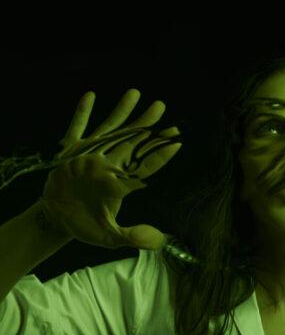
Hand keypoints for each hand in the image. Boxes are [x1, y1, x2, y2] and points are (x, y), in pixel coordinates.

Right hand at [41, 89, 181, 249]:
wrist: (58, 220)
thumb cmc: (87, 226)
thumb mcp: (110, 236)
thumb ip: (133, 237)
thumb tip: (159, 242)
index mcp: (121, 182)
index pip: (145, 165)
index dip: (160, 154)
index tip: (177, 141)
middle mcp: (109, 164)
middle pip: (132, 141)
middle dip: (146, 124)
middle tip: (161, 106)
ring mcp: (90, 156)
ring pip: (109, 129)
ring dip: (122, 112)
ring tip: (135, 93)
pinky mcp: (69, 154)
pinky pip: (76, 129)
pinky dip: (82, 114)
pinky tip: (90, 96)